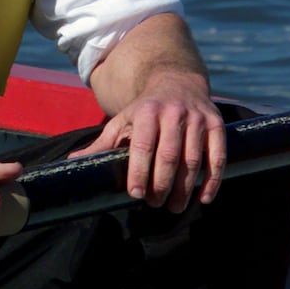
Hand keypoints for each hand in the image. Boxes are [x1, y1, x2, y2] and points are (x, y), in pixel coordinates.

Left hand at [76, 72, 226, 212]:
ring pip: (193, 159)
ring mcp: (197, 118)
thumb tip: (72, 162)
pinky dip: (212, 180)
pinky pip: (218, 156)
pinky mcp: (217, 125)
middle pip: (169, 155)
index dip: (139, 171)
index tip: (135, 194)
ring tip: (174, 207)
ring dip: (185, 187)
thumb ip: (101, 143)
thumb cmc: (145, 110)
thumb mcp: (122, 121)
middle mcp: (173, 113)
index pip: (143, 146)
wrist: (176, 81)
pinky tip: (203, 198)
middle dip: (162, 184)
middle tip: (154, 204)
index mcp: (146, 112)